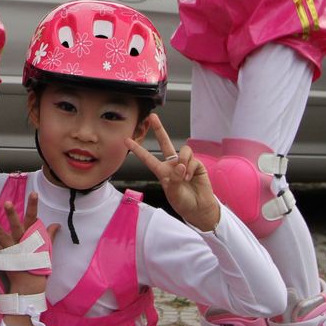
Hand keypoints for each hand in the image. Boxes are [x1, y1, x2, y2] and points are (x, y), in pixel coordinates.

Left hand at [0, 192, 57, 296]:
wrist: (29, 286)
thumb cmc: (38, 265)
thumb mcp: (46, 249)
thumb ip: (49, 234)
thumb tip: (57, 224)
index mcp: (31, 238)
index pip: (34, 219)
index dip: (33, 206)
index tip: (33, 193)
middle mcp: (20, 242)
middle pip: (16, 225)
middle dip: (11, 214)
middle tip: (7, 202)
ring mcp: (9, 249)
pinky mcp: (1, 257)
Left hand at [126, 114, 220, 231]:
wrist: (200, 208)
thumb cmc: (184, 203)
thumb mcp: (174, 194)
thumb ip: (175, 179)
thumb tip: (180, 165)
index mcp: (162, 172)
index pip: (148, 158)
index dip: (137, 149)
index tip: (126, 140)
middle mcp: (172, 165)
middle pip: (165, 143)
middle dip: (159, 129)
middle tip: (152, 117)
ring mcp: (185, 163)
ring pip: (183, 150)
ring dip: (184, 161)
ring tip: (185, 175)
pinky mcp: (196, 164)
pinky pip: (192, 159)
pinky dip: (191, 168)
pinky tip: (191, 177)